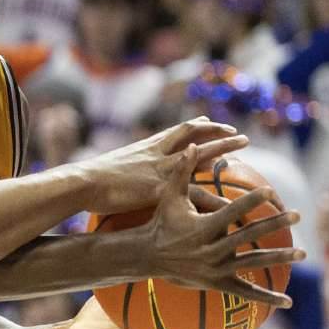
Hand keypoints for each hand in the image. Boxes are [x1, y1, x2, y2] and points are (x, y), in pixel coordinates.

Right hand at [78, 117, 247, 213]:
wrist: (83, 182)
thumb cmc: (91, 178)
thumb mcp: (112, 165)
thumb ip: (126, 165)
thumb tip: (123, 170)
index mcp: (147, 147)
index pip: (178, 131)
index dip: (197, 127)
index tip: (212, 123)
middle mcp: (158, 153)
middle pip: (195, 137)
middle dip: (219, 134)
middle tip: (240, 134)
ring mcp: (161, 169)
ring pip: (200, 154)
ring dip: (223, 147)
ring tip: (245, 144)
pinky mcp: (160, 188)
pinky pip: (192, 194)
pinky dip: (210, 199)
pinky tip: (227, 205)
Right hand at [138, 145, 303, 307]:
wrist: (147, 256)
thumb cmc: (160, 222)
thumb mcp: (169, 196)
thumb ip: (182, 172)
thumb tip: (192, 146)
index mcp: (202, 228)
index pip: (232, 212)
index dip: (251, 201)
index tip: (271, 192)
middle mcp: (211, 250)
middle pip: (249, 236)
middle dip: (275, 223)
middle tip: (297, 214)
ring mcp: (216, 269)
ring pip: (254, 264)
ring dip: (280, 258)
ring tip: (302, 253)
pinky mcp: (217, 284)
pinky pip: (246, 293)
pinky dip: (267, 298)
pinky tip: (288, 301)